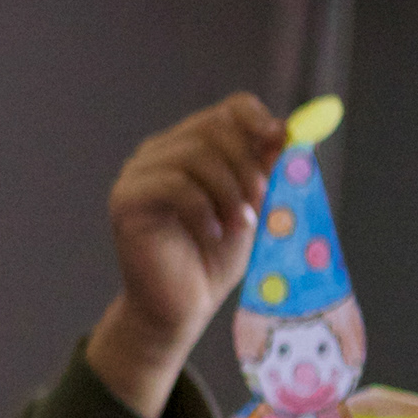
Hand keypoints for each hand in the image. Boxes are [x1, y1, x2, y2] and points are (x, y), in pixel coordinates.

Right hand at [86, 94, 283, 417]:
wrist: (178, 308)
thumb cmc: (213, 259)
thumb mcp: (251, 207)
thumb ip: (266, 170)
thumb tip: (291, 133)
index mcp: (192, 147)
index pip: (229, 110)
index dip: (259, 120)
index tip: (284, 142)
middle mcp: (161, 152)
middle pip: (214, 128)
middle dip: (248, 165)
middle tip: (263, 201)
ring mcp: (138, 174)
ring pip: (195, 155)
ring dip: (229, 191)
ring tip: (240, 225)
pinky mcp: (126, 200)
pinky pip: (174, 185)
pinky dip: (204, 210)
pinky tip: (211, 234)